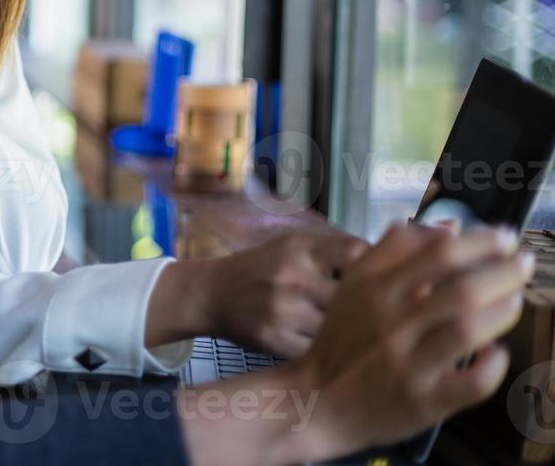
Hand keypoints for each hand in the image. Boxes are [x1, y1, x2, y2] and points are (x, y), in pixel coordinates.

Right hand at [199, 231, 367, 356]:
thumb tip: (386, 266)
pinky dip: (322, 351)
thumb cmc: (261, 268)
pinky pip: (318, 351)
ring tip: (335, 330)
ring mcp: (284, 309)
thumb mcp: (291, 246)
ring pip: (339, 328)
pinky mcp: (275, 340)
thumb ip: (332, 252)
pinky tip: (317, 345)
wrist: (211, 293)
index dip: (370, 268)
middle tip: (352, 312)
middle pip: (353, 296)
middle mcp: (293, 275)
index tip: (368, 280)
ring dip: (341, 333)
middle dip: (357, 306)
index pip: (357, 252)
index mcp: (301, 248)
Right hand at [292, 223, 528, 459]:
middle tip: (523, 264)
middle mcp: (393, 323)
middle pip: (462, 290)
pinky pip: (471, 382)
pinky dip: (493, 365)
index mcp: (376, 289)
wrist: (318, 399)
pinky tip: (496, 351)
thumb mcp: (354, 284)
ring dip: (503, 311)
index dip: (481, 241)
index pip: (438, 254)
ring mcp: (409, 364)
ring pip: (469, 331)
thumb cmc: (343, 337)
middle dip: (505, 272)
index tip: (507, 238)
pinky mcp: (424, 401)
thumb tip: (448, 227)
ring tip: (514, 300)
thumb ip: (395, 250)